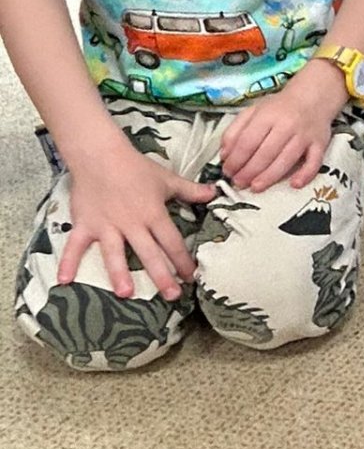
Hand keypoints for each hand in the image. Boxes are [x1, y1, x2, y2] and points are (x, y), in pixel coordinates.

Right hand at [61, 138, 214, 300]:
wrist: (99, 154)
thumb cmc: (135, 167)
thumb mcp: (166, 179)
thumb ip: (190, 190)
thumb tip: (215, 192)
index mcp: (153, 214)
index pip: (172, 241)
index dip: (184, 260)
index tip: (192, 277)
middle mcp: (131, 223)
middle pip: (148, 253)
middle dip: (161, 275)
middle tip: (172, 295)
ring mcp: (107, 225)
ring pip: (114, 253)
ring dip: (119, 273)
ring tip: (126, 293)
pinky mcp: (85, 224)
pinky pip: (75, 245)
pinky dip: (68, 262)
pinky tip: (64, 280)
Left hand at [220, 61, 345, 192]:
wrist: (313, 96)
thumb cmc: (279, 107)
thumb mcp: (253, 111)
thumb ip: (235, 130)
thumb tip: (224, 155)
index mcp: (267, 115)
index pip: (248, 141)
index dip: (236, 159)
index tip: (228, 171)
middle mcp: (287, 125)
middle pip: (266, 153)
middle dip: (249, 171)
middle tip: (239, 183)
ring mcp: (304, 136)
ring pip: (286, 160)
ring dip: (269, 177)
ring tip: (256, 187)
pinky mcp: (320, 144)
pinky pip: (315, 162)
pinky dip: (306, 174)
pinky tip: (294, 184)